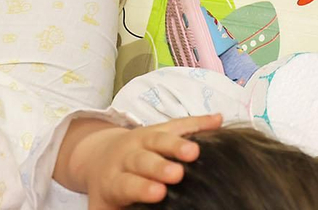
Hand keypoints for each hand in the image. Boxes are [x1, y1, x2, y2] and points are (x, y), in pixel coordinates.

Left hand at [57, 115, 220, 209]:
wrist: (99, 157)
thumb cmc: (110, 194)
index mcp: (115, 180)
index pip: (128, 183)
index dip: (142, 187)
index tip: (158, 193)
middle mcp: (128, 156)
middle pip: (143, 159)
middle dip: (159, 166)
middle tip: (176, 173)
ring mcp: (144, 138)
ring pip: (160, 138)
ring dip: (178, 144)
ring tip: (195, 151)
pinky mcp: (160, 128)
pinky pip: (180, 124)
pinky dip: (199, 123)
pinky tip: (218, 121)